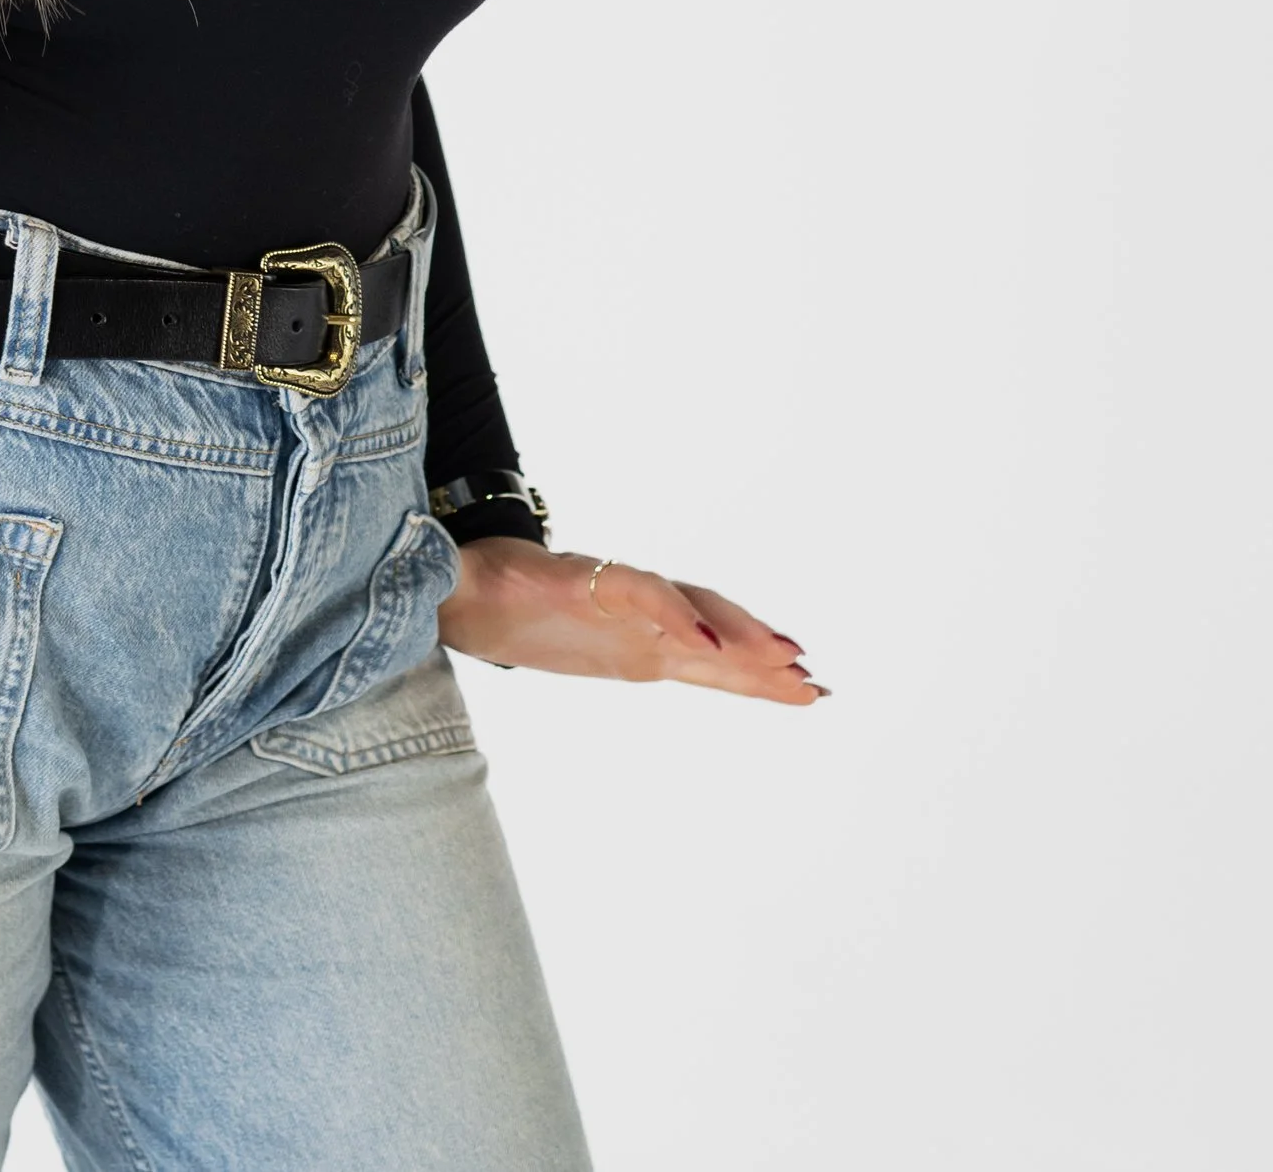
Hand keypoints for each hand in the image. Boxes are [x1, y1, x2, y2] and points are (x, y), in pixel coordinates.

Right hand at [437, 538, 827, 703]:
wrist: (458, 593)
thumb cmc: (518, 615)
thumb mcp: (589, 651)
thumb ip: (630, 653)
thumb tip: (675, 664)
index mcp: (641, 641)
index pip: (715, 653)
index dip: (760, 671)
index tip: (805, 689)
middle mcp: (637, 621)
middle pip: (717, 633)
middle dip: (766, 660)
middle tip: (813, 683)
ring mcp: (614, 601)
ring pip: (692, 612)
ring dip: (740, 637)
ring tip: (784, 659)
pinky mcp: (585, 583)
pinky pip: (642, 599)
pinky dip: (677, 617)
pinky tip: (705, 642)